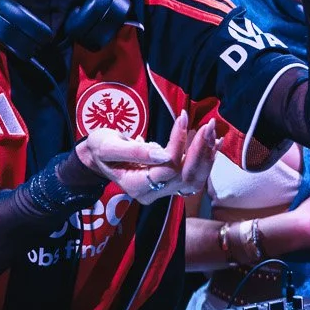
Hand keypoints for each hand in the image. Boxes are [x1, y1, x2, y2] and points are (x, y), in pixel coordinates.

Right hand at [76, 111, 212, 202]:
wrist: (97, 156)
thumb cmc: (100, 147)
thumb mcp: (109, 145)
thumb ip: (135, 151)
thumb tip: (163, 153)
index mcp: (136, 185)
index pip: (167, 167)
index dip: (178, 143)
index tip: (181, 117)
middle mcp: (152, 193)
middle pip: (185, 176)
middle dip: (200, 151)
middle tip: (209, 125)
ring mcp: (161, 191)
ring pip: (193, 179)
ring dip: (206, 156)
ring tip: (213, 132)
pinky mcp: (169, 184)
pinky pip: (192, 176)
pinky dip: (204, 159)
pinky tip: (213, 143)